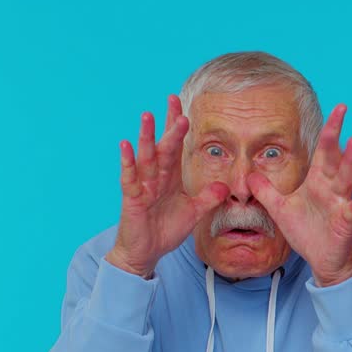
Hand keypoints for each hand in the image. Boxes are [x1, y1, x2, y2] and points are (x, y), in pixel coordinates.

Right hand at [107, 95, 229, 277]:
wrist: (146, 252)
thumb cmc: (165, 229)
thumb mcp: (193, 213)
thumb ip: (208, 198)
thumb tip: (226, 186)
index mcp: (171, 178)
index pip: (176, 148)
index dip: (179, 128)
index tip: (184, 107)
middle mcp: (156, 177)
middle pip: (163, 146)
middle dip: (169, 124)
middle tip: (172, 100)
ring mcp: (142, 186)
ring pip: (146, 157)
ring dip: (147, 136)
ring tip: (148, 115)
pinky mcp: (132, 198)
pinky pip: (129, 178)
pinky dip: (128, 162)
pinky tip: (125, 145)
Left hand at [247, 104, 351, 287]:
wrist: (321, 260)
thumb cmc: (306, 233)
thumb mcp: (279, 209)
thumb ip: (265, 191)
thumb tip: (247, 175)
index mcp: (316, 182)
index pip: (322, 151)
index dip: (328, 130)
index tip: (336, 108)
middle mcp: (330, 188)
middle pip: (334, 157)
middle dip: (336, 134)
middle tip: (341, 110)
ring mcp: (340, 203)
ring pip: (346, 178)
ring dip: (350, 160)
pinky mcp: (346, 220)